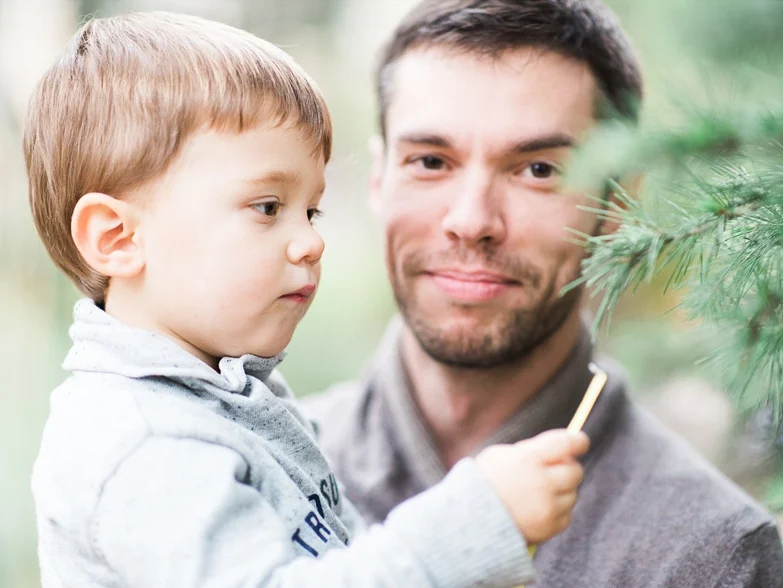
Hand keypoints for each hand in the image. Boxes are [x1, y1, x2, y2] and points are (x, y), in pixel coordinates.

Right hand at [475, 429, 588, 543]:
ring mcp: (547, 507)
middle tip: (555, 469)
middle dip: (567, 467)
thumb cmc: (484, 481)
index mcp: (528, 459)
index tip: (580, 441)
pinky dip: (557, 511)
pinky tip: (538, 508)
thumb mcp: (501, 455)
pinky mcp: (549, 528)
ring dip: (561, 490)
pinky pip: (566, 515)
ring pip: (572, 494)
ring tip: (538, 492)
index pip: (566, 444)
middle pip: (575, 471)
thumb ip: (531, 450)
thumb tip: (561, 450)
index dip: (578, 441)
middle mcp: (542, 482)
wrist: (468, 521)